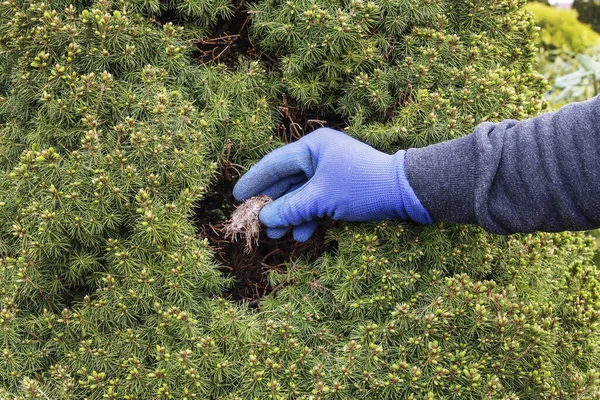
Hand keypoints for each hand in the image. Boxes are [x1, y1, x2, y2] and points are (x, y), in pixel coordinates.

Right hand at [233, 128, 430, 240]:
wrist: (405, 193)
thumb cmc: (361, 187)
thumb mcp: (320, 199)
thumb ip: (289, 208)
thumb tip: (264, 218)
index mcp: (312, 147)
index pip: (274, 163)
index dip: (254, 181)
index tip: (237, 196)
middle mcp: (319, 156)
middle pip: (286, 181)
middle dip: (273, 204)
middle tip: (255, 223)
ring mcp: (330, 172)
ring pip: (301, 194)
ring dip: (290, 215)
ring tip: (279, 236)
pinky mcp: (341, 187)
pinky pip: (317, 201)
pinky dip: (308, 216)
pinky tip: (302, 234)